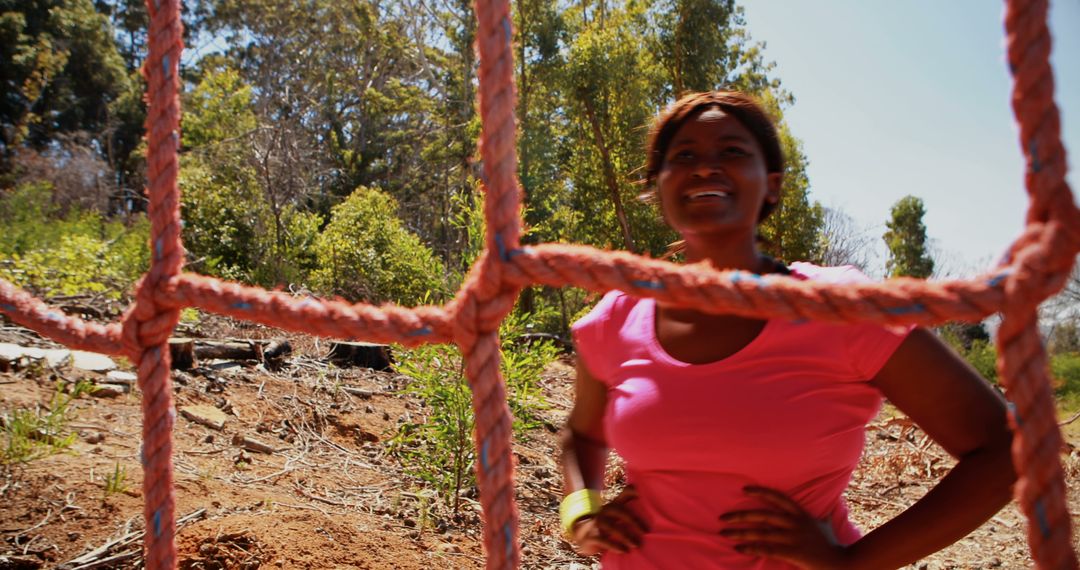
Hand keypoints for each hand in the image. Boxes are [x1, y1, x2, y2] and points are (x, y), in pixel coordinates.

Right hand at [571, 486, 648, 555]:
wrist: (583, 536)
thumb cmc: (606, 525)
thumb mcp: (616, 515)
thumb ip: (628, 507)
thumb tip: (642, 498)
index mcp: (613, 505)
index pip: (624, 494)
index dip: (632, 491)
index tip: (642, 493)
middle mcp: (604, 511)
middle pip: (620, 511)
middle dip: (634, 521)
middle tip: (646, 531)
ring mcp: (596, 523)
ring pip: (613, 528)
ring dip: (626, 536)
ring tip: (636, 545)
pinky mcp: (591, 536)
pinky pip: (603, 540)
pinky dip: (615, 546)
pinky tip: (624, 551)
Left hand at [719, 486, 852, 569]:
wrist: (843, 564)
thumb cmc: (831, 546)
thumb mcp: (823, 525)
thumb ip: (819, 517)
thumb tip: (825, 509)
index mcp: (801, 514)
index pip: (778, 498)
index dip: (761, 492)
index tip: (744, 490)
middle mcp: (796, 523)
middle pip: (763, 515)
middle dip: (740, 515)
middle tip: (722, 517)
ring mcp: (794, 538)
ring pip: (761, 533)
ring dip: (740, 533)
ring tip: (724, 533)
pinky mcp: (793, 553)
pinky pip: (767, 549)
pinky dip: (751, 548)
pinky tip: (739, 548)